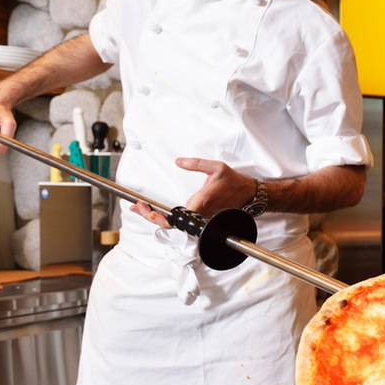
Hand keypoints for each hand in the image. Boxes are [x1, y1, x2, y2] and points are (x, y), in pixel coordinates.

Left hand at [127, 157, 254, 228]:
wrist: (248, 193)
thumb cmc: (234, 182)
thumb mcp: (216, 167)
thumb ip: (196, 164)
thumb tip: (179, 161)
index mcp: (200, 202)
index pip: (175, 217)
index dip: (157, 217)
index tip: (146, 209)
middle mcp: (199, 212)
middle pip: (170, 223)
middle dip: (150, 217)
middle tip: (136, 208)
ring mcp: (200, 216)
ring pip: (174, 222)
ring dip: (155, 217)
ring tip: (140, 209)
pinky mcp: (201, 215)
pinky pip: (181, 219)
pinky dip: (165, 216)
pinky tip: (155, 212)